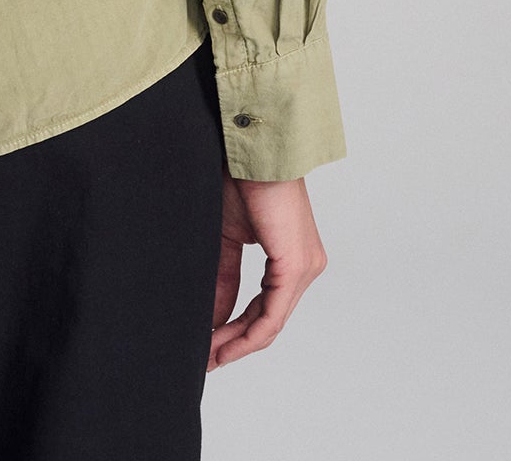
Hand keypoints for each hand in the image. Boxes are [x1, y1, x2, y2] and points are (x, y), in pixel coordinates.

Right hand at [209, 169, 326, 369]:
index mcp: (290, 258)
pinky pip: (273, 314)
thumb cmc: (240, 181)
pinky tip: (224, 345)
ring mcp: (305, 268)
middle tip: (204, 360)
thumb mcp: (226, 239)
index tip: (208, 346)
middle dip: (233, 343)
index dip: (235, 331)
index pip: (263, 307)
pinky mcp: (296, 266)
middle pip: (268, 320)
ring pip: (270, 322)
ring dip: (237, 343)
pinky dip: (248, 334)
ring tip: (208, 356)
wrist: (249, 150)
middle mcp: (305, 266)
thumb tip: (212, 317)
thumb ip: (223, 279)